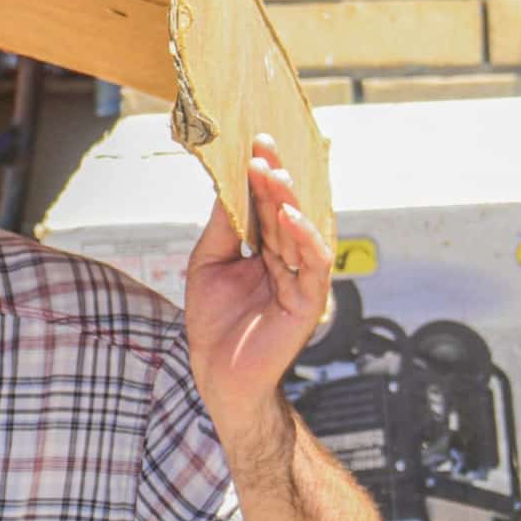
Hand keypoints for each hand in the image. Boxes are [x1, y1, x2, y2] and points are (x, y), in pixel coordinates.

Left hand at [183, 135, 331, 440]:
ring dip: (287, 200)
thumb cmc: (214, 324)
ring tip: (272, 173)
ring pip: (300, 231)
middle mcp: (287, 260)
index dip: (262, 175)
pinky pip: (312, 263)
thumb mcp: (208, 265)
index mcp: (265, 250)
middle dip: (275, 177)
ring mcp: (300, 280)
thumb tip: (226, 185)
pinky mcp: (309, 302)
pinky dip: (303, 236)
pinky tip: (288, 215)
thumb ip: (222, 228)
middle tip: (263, 146)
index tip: (254, 142)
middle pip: (285, 210)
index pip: (267, 205)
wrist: (219, 377)